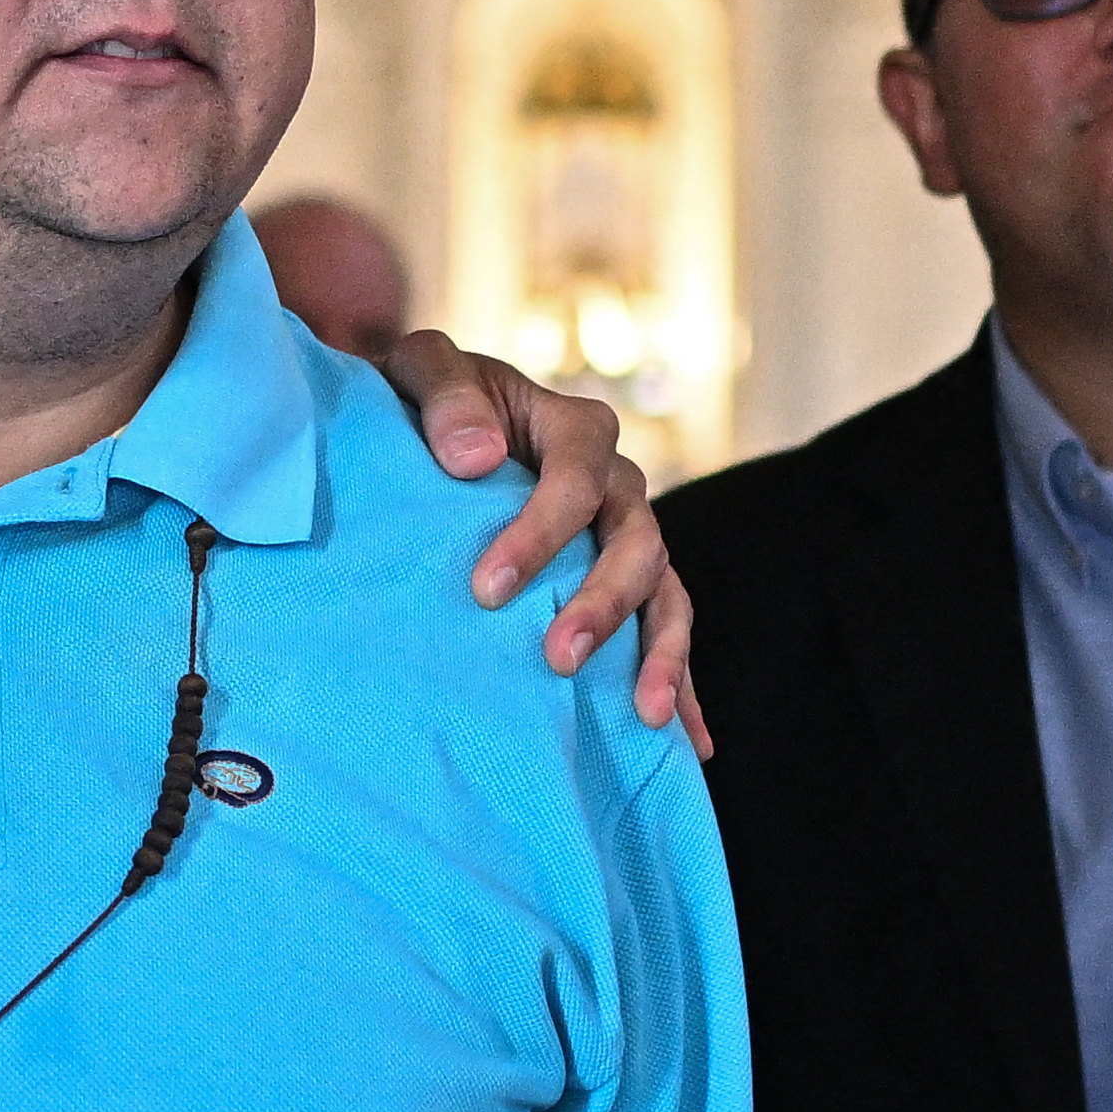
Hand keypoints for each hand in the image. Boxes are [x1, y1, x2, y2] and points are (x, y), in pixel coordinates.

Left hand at [383, 331, 708, 759]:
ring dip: (659, 654)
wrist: (434, 427)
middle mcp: (618, 483)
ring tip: (643, 716)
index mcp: (576, 429)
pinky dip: (679, 682)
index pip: (576, 480)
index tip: (487, 588)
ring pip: (665, 592)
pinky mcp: (622, 583)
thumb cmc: (430, 400)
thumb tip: (476, 458)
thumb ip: (445, 397)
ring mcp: (628, 536)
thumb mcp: (423, 370)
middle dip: (602, 605)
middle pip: (636, 544)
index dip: (539, 533)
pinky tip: (689, 741)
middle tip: (557, 659)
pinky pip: (664, 630)